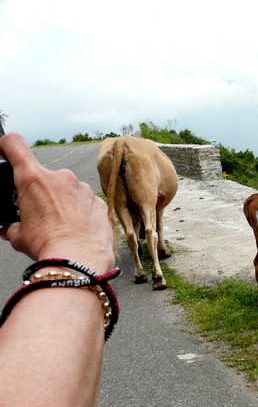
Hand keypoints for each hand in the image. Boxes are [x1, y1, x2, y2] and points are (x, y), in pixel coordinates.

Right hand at [0, 133, 114, 272]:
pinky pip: (86, 203)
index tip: (5, 150)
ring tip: (61, 226)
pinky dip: (81, 213)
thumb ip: (13, 225)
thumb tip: (10, 229)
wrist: (80, 260)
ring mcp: (83, 188)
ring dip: (63, 203)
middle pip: (45, 178)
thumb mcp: (19, 236)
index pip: (14, 145)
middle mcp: (61, 177)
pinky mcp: (100, 202)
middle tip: (41, 216)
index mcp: (34, 180)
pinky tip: (78, 230)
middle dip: (42, 194)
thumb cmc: (49, 246)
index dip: (7, 146)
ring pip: (68, 191)